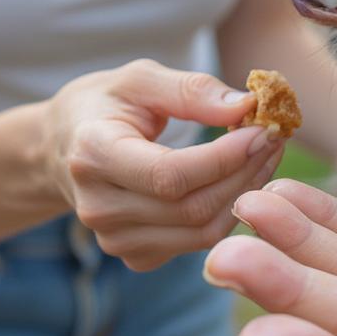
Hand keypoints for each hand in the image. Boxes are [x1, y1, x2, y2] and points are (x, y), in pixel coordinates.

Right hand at [47, 59, 282, 270]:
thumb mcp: (140, 79)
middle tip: (274, 138)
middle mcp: (98, 207)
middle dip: (245, 173)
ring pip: (202, 232)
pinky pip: (198, 242)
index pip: (170, 175)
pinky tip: (239, 179)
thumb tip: (248, 106)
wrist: (62, 148)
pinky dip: (229, 212)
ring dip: (245, 193)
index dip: (226, 157)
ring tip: (264, 155)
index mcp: (92, 154)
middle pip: (192, 208)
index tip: (264, 129)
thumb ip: (192, 90)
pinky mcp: (135, 256)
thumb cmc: (105, 105)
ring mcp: (114, 239)